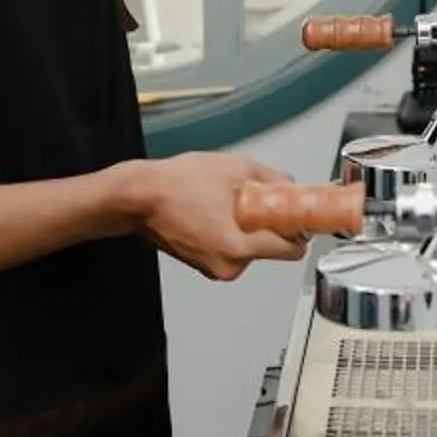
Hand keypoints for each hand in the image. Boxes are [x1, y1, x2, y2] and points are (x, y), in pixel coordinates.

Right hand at [125, 152, 305, 281]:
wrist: (139, 196)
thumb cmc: (177, 184)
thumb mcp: (236, 168)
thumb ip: (272, 180)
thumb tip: (290, 187)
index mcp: (238, 247)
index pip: (291, 251)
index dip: (297, 230)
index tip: (297, 216)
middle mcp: (228, 266)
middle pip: (270, 249)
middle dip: (268, 226)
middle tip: (252, 200)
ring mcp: (214, 268)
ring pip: (250, 249)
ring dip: (247, 228)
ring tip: (224, 204)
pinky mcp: (203, 264)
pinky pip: (231, 250)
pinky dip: (230, 233)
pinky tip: (213, 213)